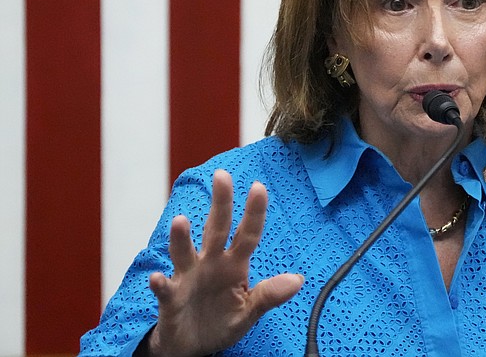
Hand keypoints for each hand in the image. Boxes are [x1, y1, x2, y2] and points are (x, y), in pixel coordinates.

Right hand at [140, 169, 303, 356]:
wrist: (193, 346)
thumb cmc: (222, 321)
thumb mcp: (250, 311)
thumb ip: (269, 295)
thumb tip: (298, 280)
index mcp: (234, 264)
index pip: (247, 234)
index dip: (254, 212)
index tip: (259, 187)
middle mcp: (210, 263)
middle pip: (216, 229)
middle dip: (220, 203)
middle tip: (222, 176)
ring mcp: (188, 278)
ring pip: (184, 253)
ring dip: (182, 238)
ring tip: (181, 221)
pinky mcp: (170, 299)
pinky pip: (165, 289)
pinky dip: (160, 284)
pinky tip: (157, 278)